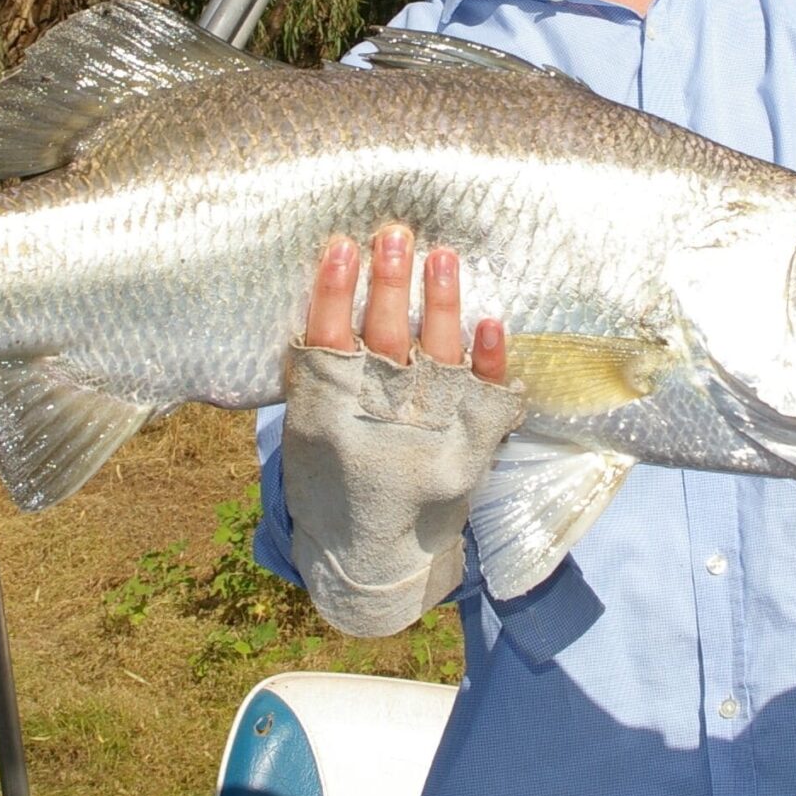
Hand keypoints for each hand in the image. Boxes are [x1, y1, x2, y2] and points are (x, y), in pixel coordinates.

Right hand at [283, 223, 521, 636]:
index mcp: (326, 415)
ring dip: (440, 302)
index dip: (333, 291)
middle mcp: (378, 421)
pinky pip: (485, 396)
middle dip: (390, 282)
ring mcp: (429, 435)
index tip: (341, 246)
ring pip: (437, 355)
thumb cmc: (331, 482)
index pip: (326, 339)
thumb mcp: (306, 431)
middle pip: (386, 337)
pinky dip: (488, 360)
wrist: (371, 562)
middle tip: (395, 233)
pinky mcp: (471, 449)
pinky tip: (490, 321)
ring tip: (440, 255)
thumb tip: (330, 298)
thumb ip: (313, 375)